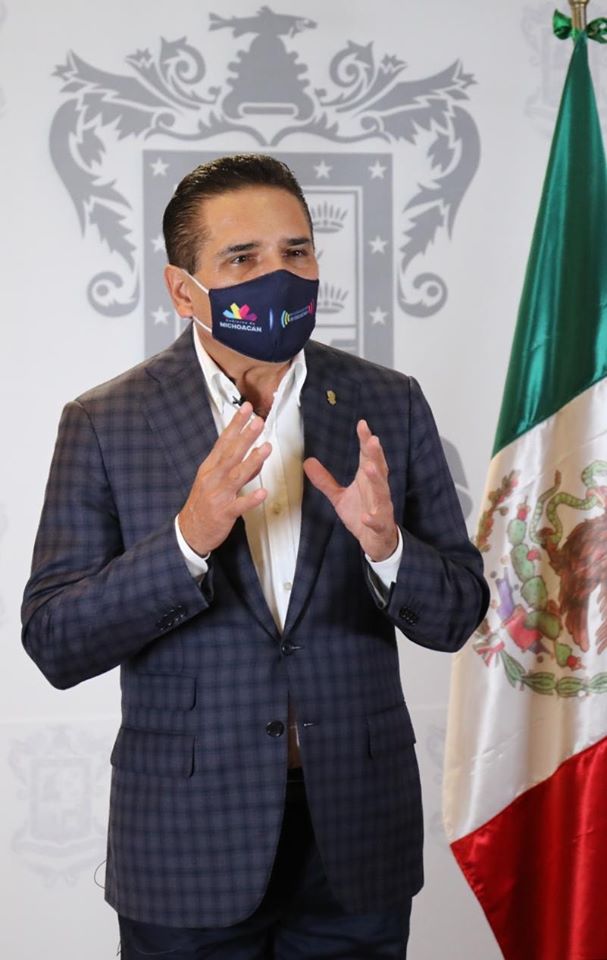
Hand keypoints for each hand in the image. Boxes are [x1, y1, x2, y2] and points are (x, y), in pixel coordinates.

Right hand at [178, 402, 270, 555]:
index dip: (235, 424)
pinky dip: (251, 499)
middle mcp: (213, 478)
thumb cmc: (203, 503)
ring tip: (266, 448)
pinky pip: (239, 505)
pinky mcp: (224, 513)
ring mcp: (218, 495)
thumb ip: (237, 468)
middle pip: (231, 454)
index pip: (224, 441)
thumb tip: (256, 456)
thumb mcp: (215, 481)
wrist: (189, 532)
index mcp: (210, 467)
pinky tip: (263, 493)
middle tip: (258, 421)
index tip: (245, 408)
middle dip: (245, 437)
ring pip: (236, 476)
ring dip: (252, 461)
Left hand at [303, 419, 397, 561]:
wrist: (378, 541)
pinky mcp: (380, 526)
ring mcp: (381, 508)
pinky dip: (372, 519)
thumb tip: (307, 462)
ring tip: (370, 468)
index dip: (366, 441)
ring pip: (381, 492)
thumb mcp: (339, 497)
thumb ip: (325, 480)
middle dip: (376, 454)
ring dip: (377, 480)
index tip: (362, 425)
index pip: (368, 457)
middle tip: (373, 440)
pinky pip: (377, 521)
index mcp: (368, 481)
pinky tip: (367, 516)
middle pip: (378, 469)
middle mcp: (377, 490)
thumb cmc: (362, 514)